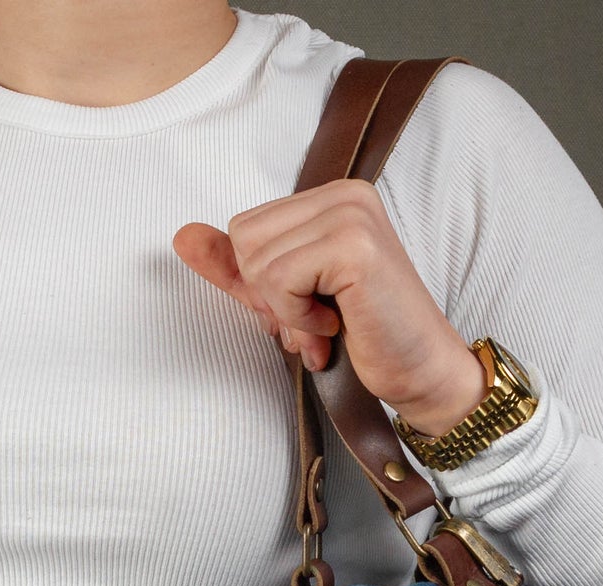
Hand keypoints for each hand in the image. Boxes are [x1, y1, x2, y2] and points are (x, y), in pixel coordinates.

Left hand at [174, 180, 485, 434]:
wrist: (420, 375)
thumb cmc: (362, 340)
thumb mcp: (287, 300)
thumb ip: (238, 267)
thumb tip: (182, 236)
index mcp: (331, 197)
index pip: (245, 228)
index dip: (260, 284)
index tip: (303, 311)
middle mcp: (344, 193)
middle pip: (243, 238)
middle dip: (267, 296)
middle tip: (312, 323)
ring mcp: (351, 215)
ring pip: (257, 261)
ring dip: (285, 312)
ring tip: (326, 327)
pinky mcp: (354, 245)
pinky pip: (279, 280)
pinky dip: (298, 318)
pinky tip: (335, 327)